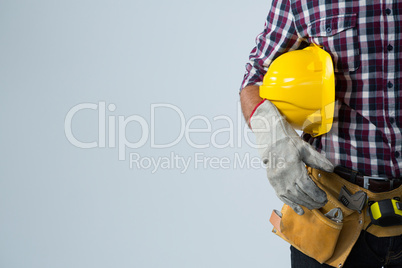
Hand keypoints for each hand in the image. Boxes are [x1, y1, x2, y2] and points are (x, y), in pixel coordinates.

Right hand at [250, 100, 333, 214]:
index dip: (316, 194)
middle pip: (300, 194)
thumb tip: (331, 169)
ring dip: (304, 203)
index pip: (307, 186)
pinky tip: (299, 210)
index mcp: (292, 166)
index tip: (324, 197)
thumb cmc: (288, 142)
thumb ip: (318, 160)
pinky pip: (282, 197)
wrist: (271, 138)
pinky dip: (291, 205)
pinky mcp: (272, 181)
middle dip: (312, 201)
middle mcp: (283, 175)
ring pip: (292, 197)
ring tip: (314, 206)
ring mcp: (276, 180)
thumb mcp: (305, 148)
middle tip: (322, 202)